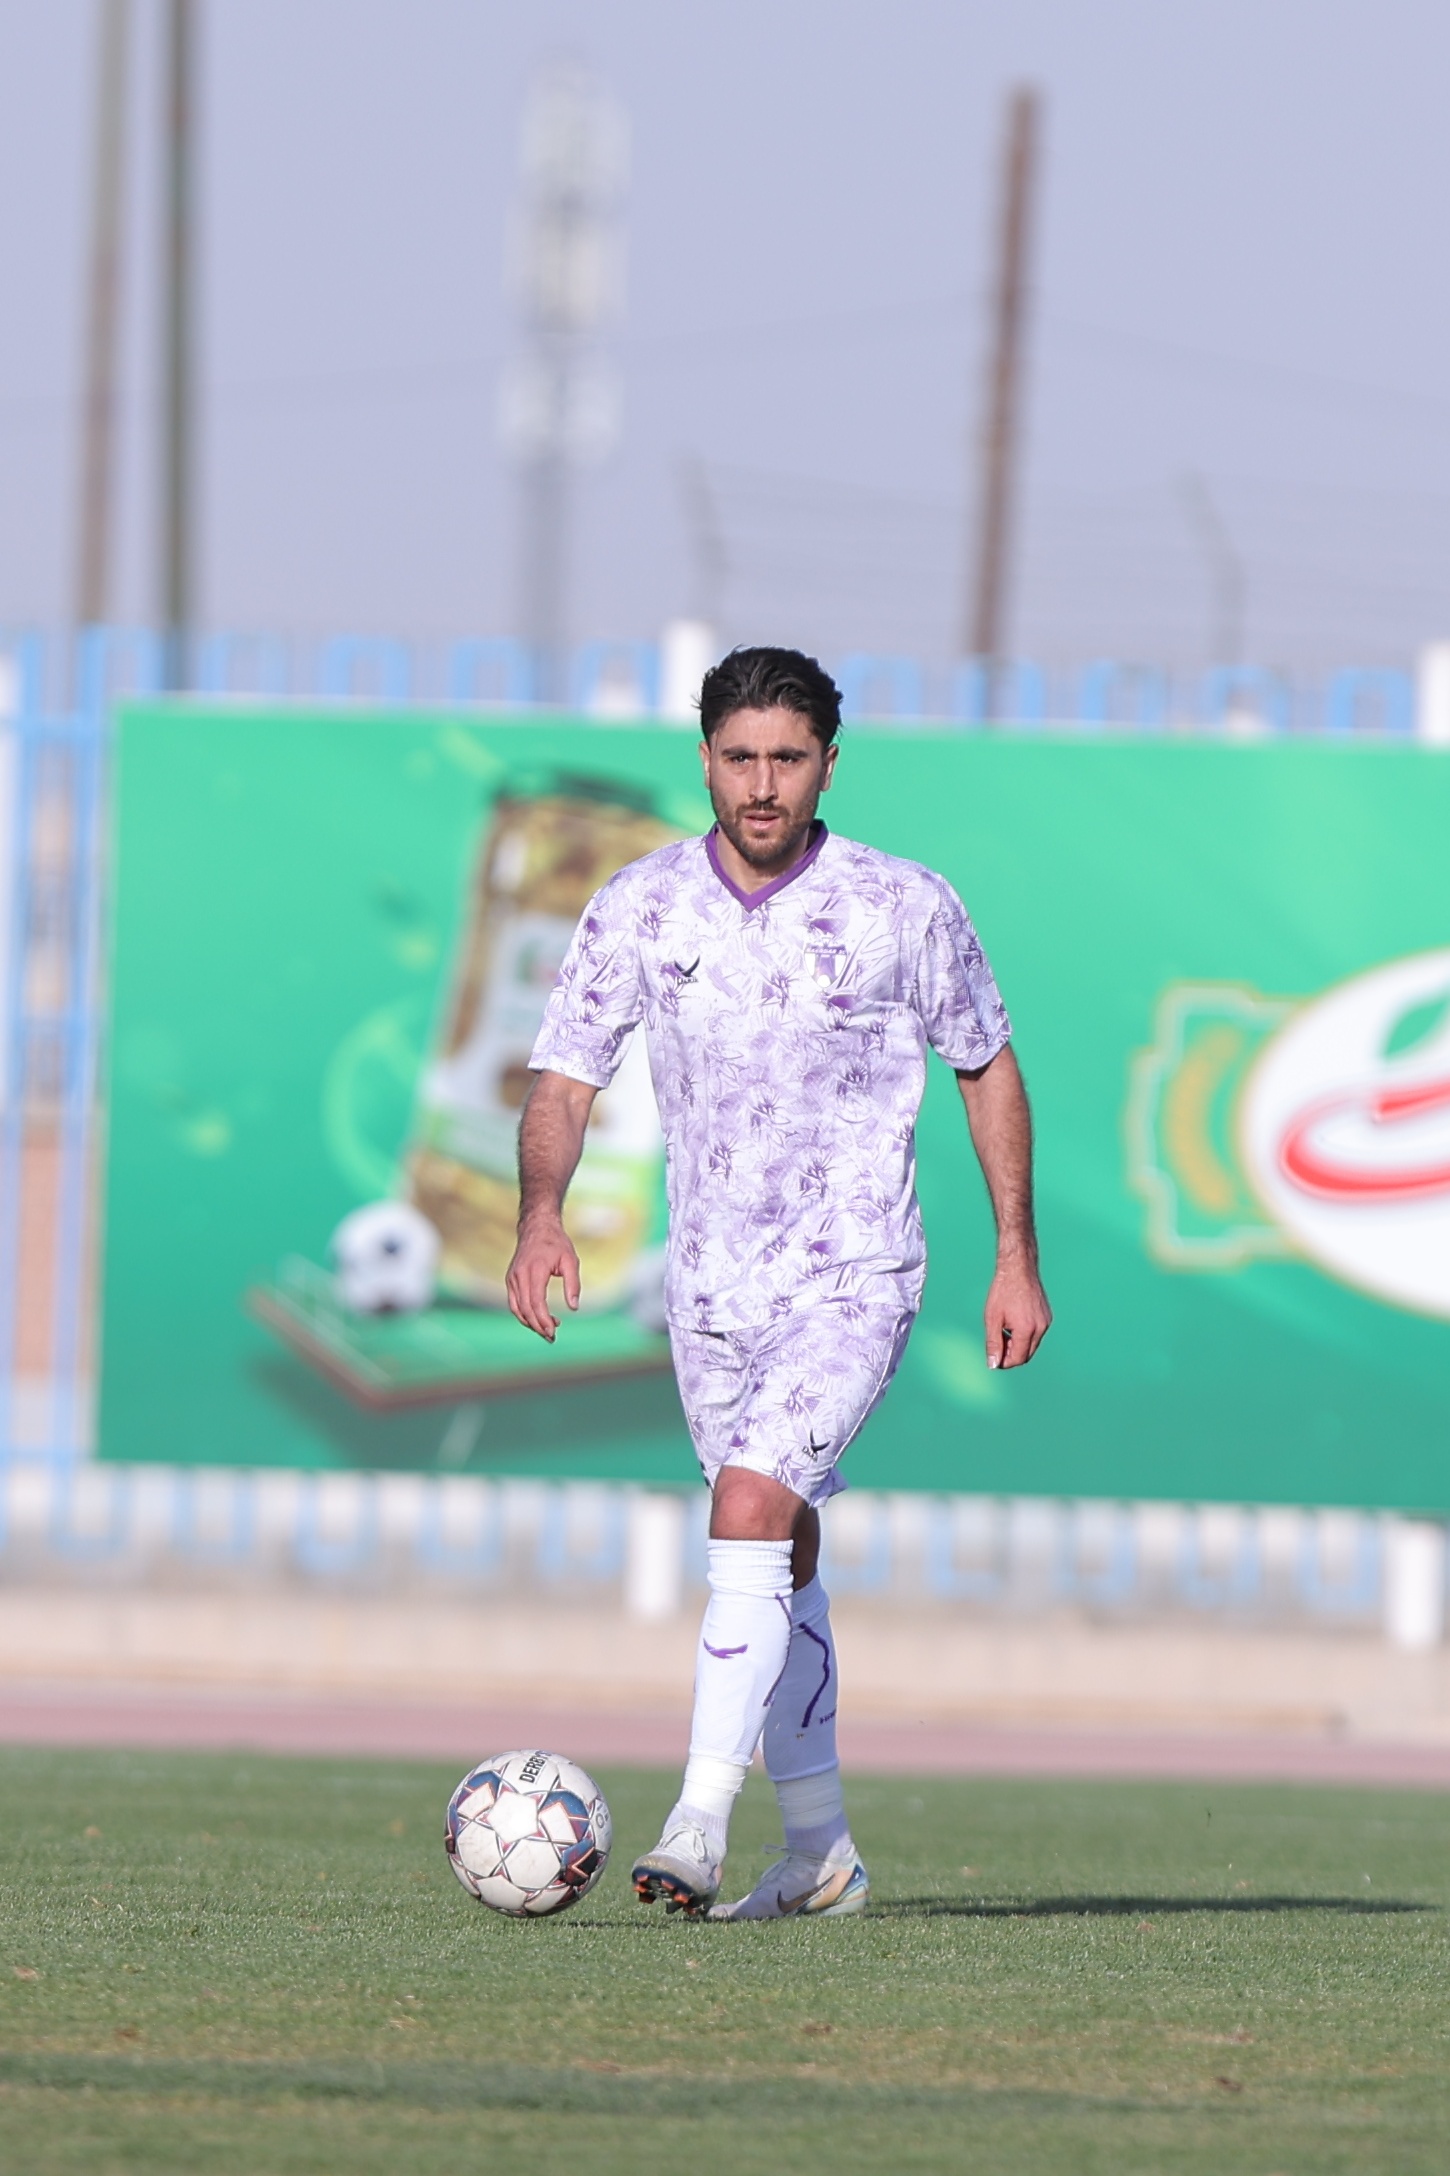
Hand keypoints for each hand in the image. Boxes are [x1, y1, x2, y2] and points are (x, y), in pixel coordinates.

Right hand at [505, 1218, 581, 1341]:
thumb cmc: (556, 1244)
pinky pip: (514, 1303)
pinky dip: (524, 1315)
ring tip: (546, 1331)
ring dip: (530, 1323)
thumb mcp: (571, 1260)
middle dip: (538, 1326)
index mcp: (535, 1270)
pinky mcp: (510, 1279)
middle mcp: (519, 1275)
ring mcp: (512, 1278)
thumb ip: (573, 1284)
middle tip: (552, 1337)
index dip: (543, 1320)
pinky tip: (537, 1320)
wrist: (537, 1227)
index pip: (536, 1302)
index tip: (554, 1331)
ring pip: (517, 1309)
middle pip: (525, 1309)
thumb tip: (574, 1308)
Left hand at [984, 1257, 1051, 1369]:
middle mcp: (1040, 1328)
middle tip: (997, 1343)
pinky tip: (1013, 1322)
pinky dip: (1025, 1335)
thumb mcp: (992, 1319)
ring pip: (1032, 1345)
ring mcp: (1046, 1322)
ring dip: (1018, 1345)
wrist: (1018, 1269)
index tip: (994, 1357)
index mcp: (1027, 1330)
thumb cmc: (1003, 1291)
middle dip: (1011, 1354)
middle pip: (1027, 1354)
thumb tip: (993, 1365)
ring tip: (1004, 1330)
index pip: (1018, 1359)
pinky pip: (1037, 1334)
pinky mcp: (1047, 1317)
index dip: (1004, 1362)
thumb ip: (993, 1343)